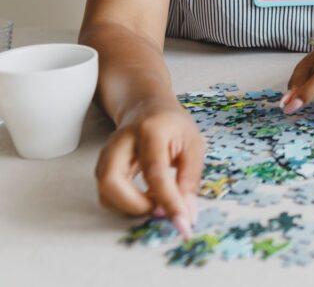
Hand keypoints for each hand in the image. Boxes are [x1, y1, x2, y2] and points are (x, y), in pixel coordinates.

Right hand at [94, 100, 203, 238]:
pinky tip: (147, 198)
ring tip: (158, 202)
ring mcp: (106, 155)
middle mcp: (120, 143)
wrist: (147, 109)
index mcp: (150, 131)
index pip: (155, 172)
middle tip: (162, 212)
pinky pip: (107, 196)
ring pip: (105, 193)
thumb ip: (190, 179)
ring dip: (131, 208)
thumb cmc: (173, 127)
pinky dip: (126, 205)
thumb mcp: (193, 145)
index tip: (182, 223)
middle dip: (135, 206)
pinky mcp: (102, 168)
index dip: (168, 200)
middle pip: (111, 182)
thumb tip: (187, 215)